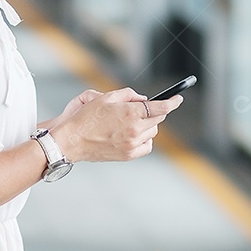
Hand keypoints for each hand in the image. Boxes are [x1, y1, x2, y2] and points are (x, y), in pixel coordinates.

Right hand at [49, 87, 183, 162]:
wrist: (72, 141)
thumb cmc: (86, 118)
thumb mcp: (106, 97)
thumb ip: (128, 95)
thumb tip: (143, 99)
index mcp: (131, 113)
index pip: (161, 108)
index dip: (173, 102)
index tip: (178, 99)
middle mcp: (135, 130)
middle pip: (158, 119)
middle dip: (154, 112)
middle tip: (141, 109)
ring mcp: (133, 144)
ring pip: (153, 132)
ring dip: (148, 125)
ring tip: (131, 122)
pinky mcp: (129, 155)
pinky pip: (147, 145)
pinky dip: (144, 139)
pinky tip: (133, 135)